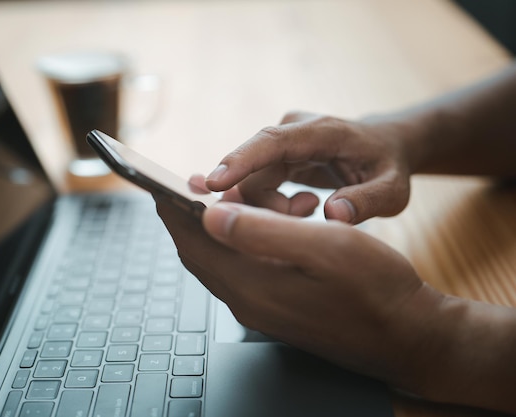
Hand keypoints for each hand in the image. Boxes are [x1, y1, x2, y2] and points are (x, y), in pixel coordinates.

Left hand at [155, 197, 443, 391]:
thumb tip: (210, 215)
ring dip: (230, 225)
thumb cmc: (377, 290)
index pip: (193, 244)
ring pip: (223, 259)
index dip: (173, 210)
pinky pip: (244, 268)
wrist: (408, 337)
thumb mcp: (326, 247)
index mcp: (252, 286)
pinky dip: (248, 241)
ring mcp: (261, 310)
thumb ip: (263, 231)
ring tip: (262, 199)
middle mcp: (248, 303)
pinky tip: (277, 224)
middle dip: (195, 214)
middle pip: (201, 253)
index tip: (160, 183)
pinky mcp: (276, 309)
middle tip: (200, 184)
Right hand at [205, 112, 414, 223]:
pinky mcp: (274, 157)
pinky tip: (303, 206)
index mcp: (321, 131)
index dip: (240, 161)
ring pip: (253, 183)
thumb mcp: (393, 189)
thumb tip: (332, 214)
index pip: (271, 142)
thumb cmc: (388, 167)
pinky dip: (271, 205)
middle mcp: (293, 131)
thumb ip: (368, 201)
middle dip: (268, 205)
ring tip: (314, 207)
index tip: (213, 181)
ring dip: (275, 208)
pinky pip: (256, 186)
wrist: (385, 147)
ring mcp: (281, 143)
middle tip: (309, 212)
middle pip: (255, 171)